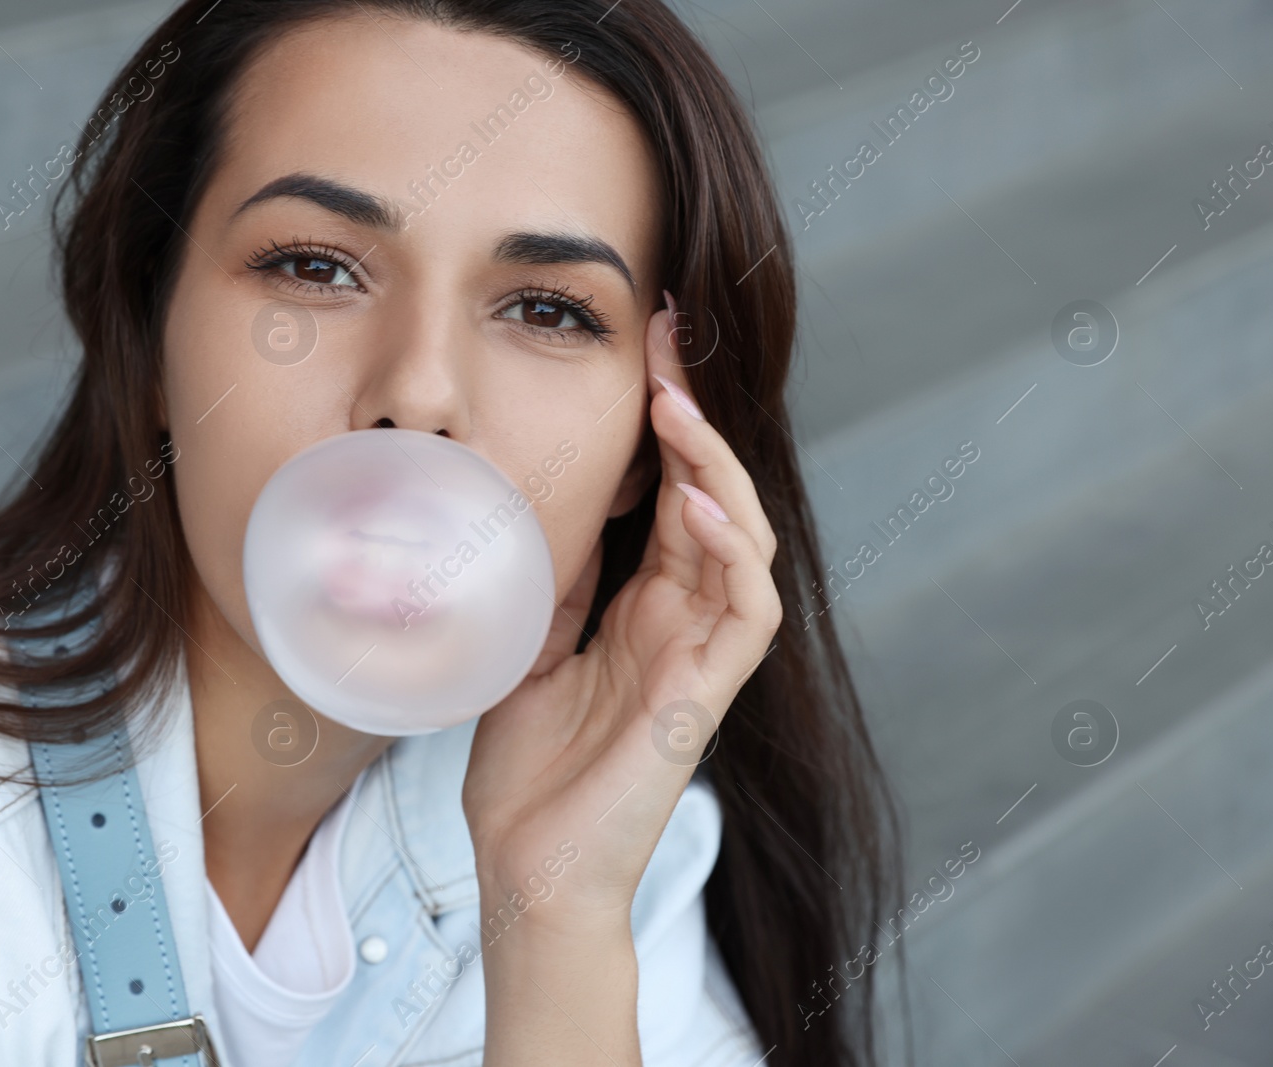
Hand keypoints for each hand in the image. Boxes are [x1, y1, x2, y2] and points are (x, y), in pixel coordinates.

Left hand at [462, 291, 782, 927]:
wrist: (529, 866)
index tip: (646, 347)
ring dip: (716, 468)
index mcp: (644, 605)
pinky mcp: (704, 698)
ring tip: (678, 405)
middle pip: (711, 495)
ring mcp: (700, 656)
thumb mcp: (527, 644)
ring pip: (743, 538)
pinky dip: (730, 553)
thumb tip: (541, 503)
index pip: (669, 491)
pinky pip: (746, 611)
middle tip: (668, 341)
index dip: (666, 420)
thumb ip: (553, 579)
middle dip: (694, 415)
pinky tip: (695, 506)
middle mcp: (682, 619)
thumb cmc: (528, 768)